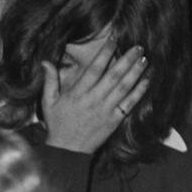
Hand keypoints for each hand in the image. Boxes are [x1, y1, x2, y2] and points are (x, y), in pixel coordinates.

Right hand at [39, 28, 149, 154]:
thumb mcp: (48, 103)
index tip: (114, 39)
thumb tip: (45, 62)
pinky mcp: (114, 121)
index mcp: (77, 94)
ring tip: (144, 59)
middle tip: (138, 46)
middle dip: (127, 59)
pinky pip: (129, 103)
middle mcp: (93, 100)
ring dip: (136, 72)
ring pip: (124, 87)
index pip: (94, 69)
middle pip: (113, 76)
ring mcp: (105, 111)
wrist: (66, 151)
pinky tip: (146, 81)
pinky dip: (139, 92)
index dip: (105, 52)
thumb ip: (49, 81)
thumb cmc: (57, 125)